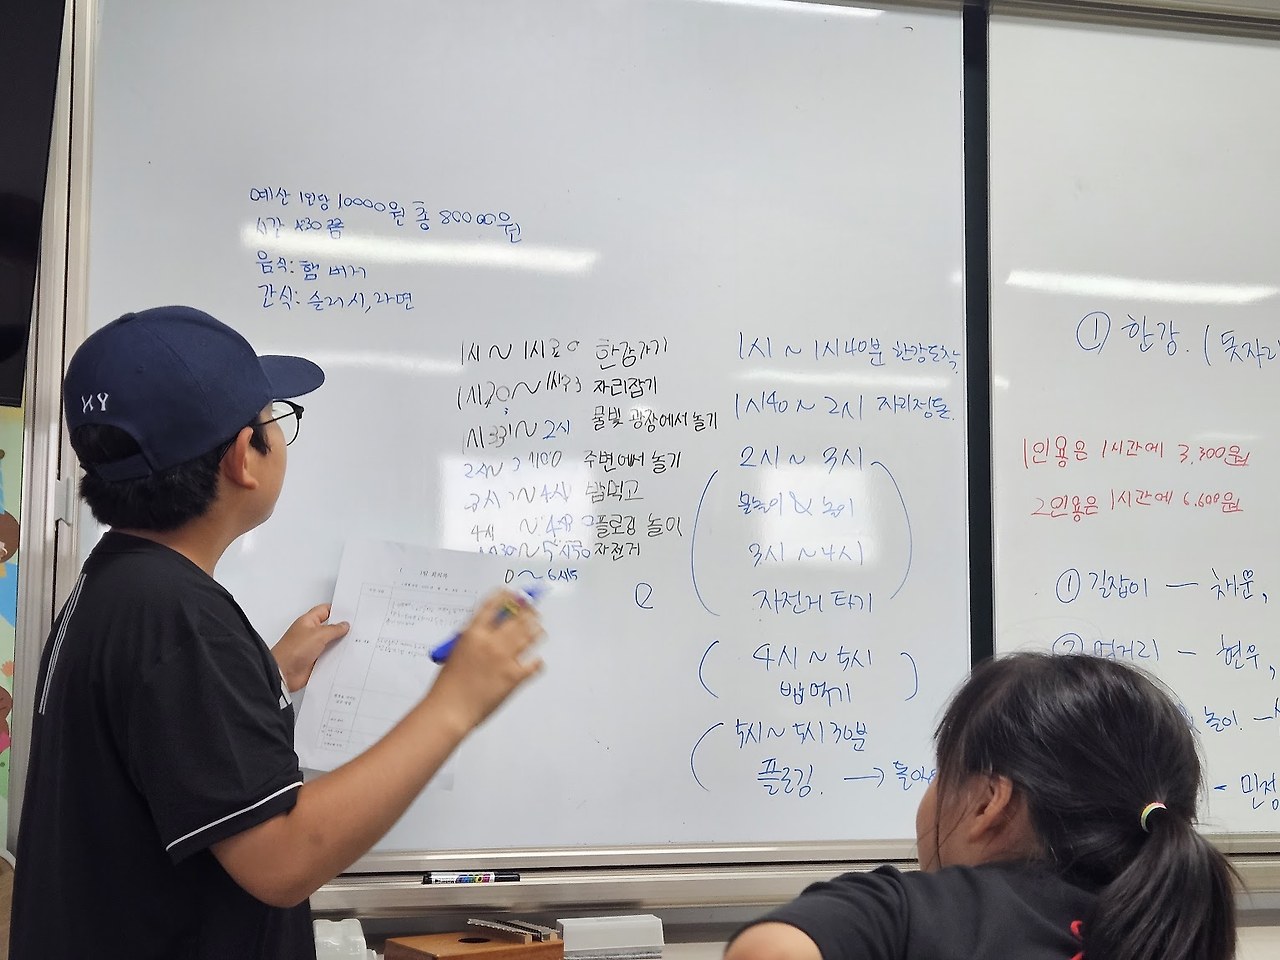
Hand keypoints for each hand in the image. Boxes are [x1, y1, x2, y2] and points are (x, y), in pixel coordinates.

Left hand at [272, 604, 349, 691]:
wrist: (283, 673)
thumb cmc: (292, 651)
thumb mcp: (319, 634)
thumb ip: (334, 629)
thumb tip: (344, 625)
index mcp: (308, 621)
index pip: (325, 610)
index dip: (337, 610)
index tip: (350, 613)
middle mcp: (310, 634)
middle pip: (329, 627)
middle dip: (340, 629)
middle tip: (353, 629)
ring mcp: (312, 648)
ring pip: (330, 643)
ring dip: (339, 644)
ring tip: (351, 643)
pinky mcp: (314, 661)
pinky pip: (328, 657)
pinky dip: (335, 657)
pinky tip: (343, 657)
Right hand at [426, 589, 543, 732]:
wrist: (450, 710)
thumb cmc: (447, 684)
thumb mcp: (457, 652)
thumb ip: (474, 639)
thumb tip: (490, 629)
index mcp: (473, 633)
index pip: (493, 605)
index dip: (507, 596)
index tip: (514, 594)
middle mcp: (491, 641)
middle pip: (518, 617)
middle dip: (528, 611)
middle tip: (533, 612)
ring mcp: (505, 658)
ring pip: (531, 635)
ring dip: (536, 630)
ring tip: (538, 629)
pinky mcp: (515, 677)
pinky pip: (535, 663)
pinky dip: (537, 662)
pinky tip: (535, 661)